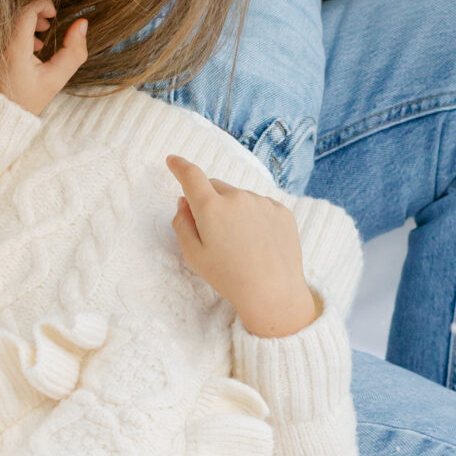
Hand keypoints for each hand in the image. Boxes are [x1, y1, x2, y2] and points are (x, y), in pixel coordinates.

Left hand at [0, 0, 87, 115]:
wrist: (3, 115)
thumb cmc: (28, 99)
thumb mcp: (56, 79)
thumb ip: (73, 52)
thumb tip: (82, 24)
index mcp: (14, 49)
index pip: (25, 12)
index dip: (42, 5)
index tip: (54, 14)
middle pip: (16, 13)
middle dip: (35, 13)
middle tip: (49, 23)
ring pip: (8, 21)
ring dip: (27, 22)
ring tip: (41, 37)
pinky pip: (2, 30)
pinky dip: (18, 32)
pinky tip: (30, 47)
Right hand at [167, 154, 315, 337]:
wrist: (274, 294)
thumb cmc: (229, 278)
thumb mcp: (194, 256)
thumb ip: (182, 224)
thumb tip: (184, 202)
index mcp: (211, 208)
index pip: (191, 176)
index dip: (180, 166)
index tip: (173, 161)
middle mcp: (238, 197)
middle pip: (216, 187)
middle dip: (210, 201)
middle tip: (213, 231)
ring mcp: (262, 202)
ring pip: (240, 198)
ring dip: (234, 211)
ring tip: (241, 244)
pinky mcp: (282, 211)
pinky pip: (261, 206)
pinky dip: (255, 218)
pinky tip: (258, 243)